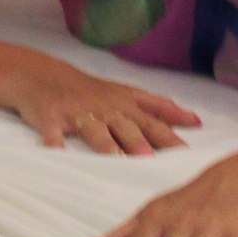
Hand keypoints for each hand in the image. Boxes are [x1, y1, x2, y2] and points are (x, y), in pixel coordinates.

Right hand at [13, 65, 199, 155]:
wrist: (43, 75)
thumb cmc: (90, 90)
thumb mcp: (126, 94)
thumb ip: (158, 108)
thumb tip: (195, 121)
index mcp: (124, 101)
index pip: (153, 117)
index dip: (170, 133)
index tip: (187, 151)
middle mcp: (105, 106)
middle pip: (127, 126)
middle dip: (141, 142)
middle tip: (155, 161)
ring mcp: (78, 112)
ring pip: (95, 131)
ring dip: (107, 146)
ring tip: (118, 161)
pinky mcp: (51, 117)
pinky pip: (53, 133)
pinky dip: (54, 145)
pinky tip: (57, 156)